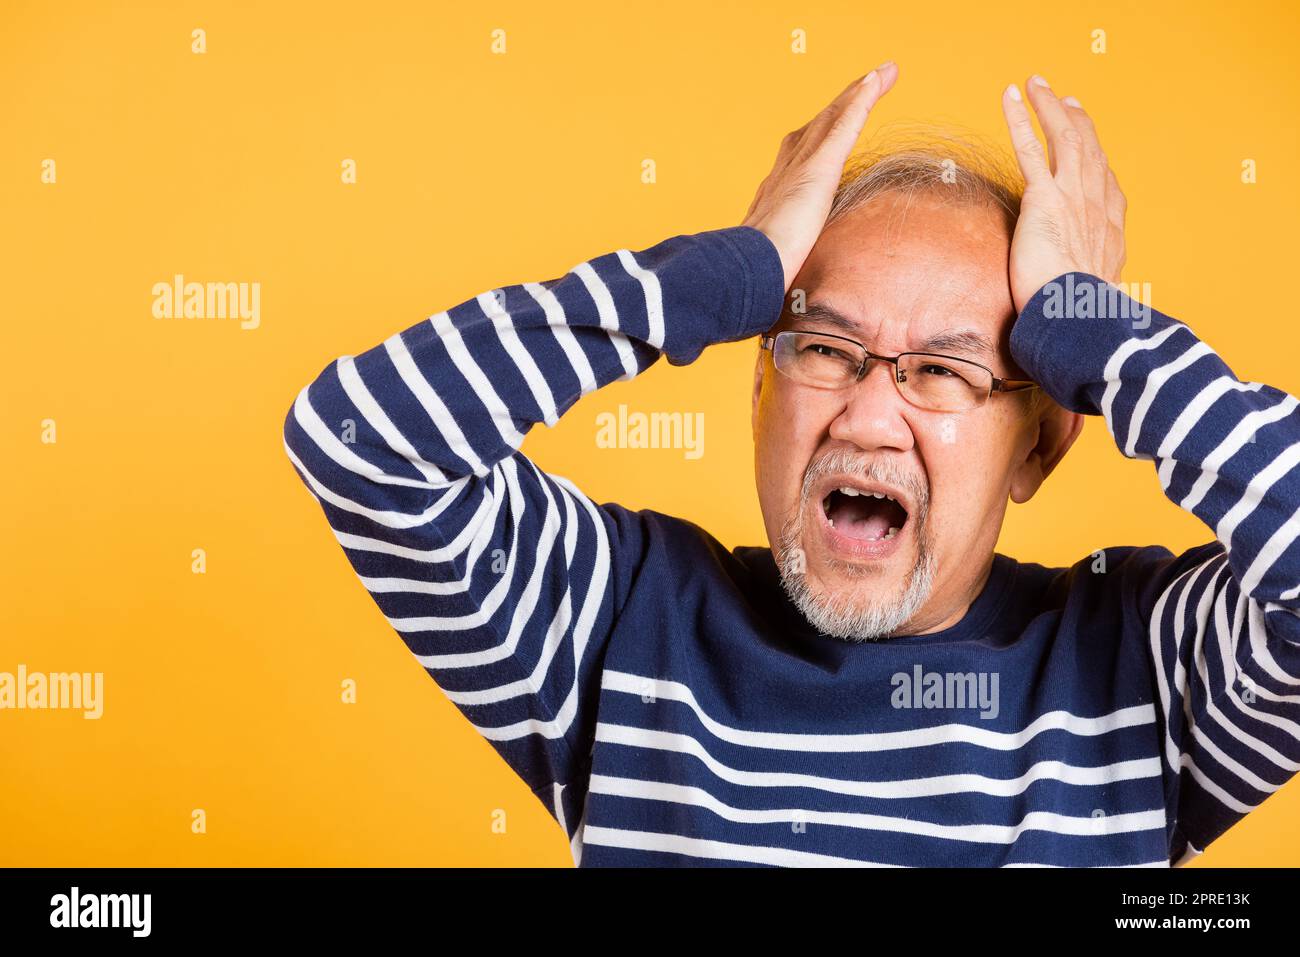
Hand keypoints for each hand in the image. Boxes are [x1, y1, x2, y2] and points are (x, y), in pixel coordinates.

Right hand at [743, 62, 899, 291]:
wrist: (745, 275)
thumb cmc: (749, 284)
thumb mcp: (766, 277)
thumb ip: (770, 278)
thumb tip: (760, 308)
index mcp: (773, 198)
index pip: (797, 159)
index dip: (815, 139)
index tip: (828, 127)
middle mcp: (784, 174)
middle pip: (816, 130)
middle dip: (840, 106)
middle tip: (865, 85)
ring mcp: (799, 169)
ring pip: (833, 119)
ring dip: (858, 93)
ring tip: (882, 74)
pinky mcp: (817, 169)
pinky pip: (844, 125)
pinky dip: (860, 100)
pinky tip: (876, 81)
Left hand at [1001, 76, 1126, 313]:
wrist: (1077, 319)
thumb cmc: (1084, 322)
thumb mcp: (1094, 304)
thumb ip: (1089, 294)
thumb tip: (1091, 314)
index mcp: (1109, 232)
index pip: (1105, 184)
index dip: (1097, 158)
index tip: (1090, 141)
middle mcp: (1096, 207)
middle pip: (1089, 152)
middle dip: (1077, 122)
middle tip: (1066, 99)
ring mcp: (1073, 198)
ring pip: (1064, 139)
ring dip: (1050, 108)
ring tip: (1036, 85)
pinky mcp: (1044, 199)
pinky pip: (1031, 150)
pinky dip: (1021, 119)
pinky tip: (1011, 98)